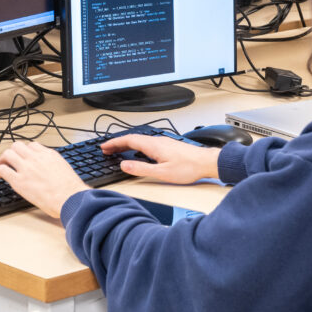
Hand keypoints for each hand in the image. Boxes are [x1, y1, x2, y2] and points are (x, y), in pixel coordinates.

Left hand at [0, 142, 89, 218]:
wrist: (70, 198)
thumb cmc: (71, 190)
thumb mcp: (65, 170)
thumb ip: (55, 165)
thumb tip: (52, 169)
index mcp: (49, 155)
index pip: (32, 145)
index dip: (26, 151)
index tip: (24, 156)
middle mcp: (36, 158)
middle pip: (18, 145)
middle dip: (12, 151)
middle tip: (10, 159)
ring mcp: (26, 168)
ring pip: (8, 153)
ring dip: (2, 158)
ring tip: (1, 165)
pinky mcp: (19, 180)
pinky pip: (1, 169)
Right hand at [101, 134, 220, 184]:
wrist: (207, 162)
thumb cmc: (189, 168)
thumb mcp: (162, 173)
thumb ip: (141, 169)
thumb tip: (125, 166)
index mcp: (153, 145)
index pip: (128, 140)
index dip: (114, 143)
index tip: (104, 147)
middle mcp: (157, 141)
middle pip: (133, 138)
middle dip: (118, 143)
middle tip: (106, 149)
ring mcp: (163, 142)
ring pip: (140, 140)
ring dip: (127, 144)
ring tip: (118, 151)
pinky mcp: (168, 145)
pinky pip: (147, 142)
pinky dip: (136, 146)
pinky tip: (137, 152)